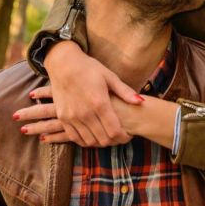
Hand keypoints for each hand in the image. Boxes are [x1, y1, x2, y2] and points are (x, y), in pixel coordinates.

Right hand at [21, 41, 141, 146]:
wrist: (63, 64)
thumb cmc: (89, 68)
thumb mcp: (109, 77)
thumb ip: (125, 92)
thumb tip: (141, 102)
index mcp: (100, 103)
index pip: (115, 131)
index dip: (124, 137)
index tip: (129, 135)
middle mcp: (85, 113)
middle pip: (103, 139)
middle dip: (114, 141)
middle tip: (120, 136)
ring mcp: (72, 117)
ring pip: (89, 141)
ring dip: (100, 142)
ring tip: (107, 135)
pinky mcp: (63, 118)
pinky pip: (75, 138)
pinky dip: (85, 140)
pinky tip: (92, 135)